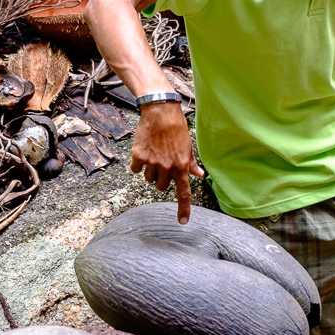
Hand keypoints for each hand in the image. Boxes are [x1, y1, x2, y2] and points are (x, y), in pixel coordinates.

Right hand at [130, 102, 204, 222]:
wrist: (160, 113)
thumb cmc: (177, 129)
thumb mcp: (188, 146)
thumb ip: (191, 164)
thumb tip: (199, 175)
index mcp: (182, 167)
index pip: (183, 193)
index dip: (183, 209)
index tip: (182, 222)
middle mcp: (167, 167)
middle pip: (161, 187)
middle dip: (162, 180)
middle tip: (163, 165)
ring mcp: (152, 163)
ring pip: (148, 179)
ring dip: (150, 171)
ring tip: (155, 154)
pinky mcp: (138, 156)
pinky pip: (135, 170)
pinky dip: (138, 164)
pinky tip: (143, 152)